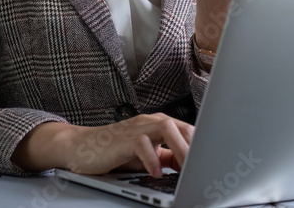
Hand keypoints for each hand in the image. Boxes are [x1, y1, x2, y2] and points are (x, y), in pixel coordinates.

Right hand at [12, 114, 193, 175]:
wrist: (81, 148)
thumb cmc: (113, 151)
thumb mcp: (145, 156)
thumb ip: (166, 157)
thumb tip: (188, 166)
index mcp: (158, 125)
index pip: (187, 129)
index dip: (200, 144)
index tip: (211, 160)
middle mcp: (150, 122)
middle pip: (181, 125)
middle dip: (195, 144)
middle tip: (204, 164)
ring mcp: (137, 127)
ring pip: (166, 128)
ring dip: (179, 147)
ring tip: (186, 166)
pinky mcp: (123, 138)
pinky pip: (142, 144)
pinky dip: (151, 159)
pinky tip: (155, 172)